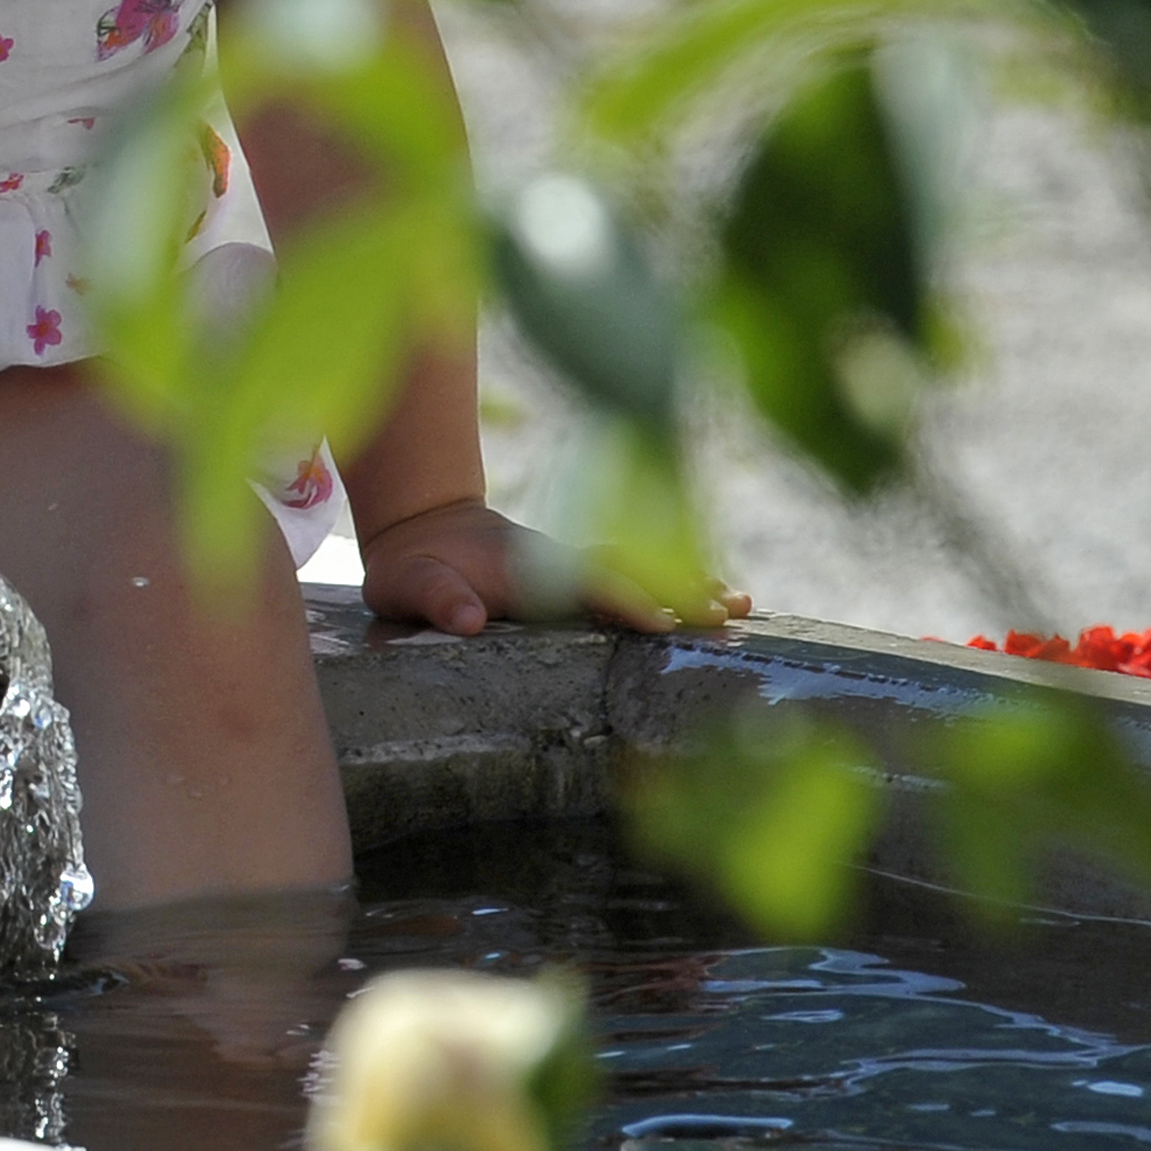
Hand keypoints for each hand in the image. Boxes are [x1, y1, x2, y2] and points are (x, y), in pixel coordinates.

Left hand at [356, 495, 751, 637]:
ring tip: (742, 604)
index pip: (590, 585)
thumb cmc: (411, 566)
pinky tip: (707, 601)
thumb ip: (436, 596)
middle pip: (634, 573)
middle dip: (683, 588)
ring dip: (688, 583)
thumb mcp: (408, 582)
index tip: (666, 621)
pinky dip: (670, 588)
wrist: (423, 529)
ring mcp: (573, 569)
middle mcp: (562, 565)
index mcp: (530, 570)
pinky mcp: (575, 579)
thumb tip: (465, 619)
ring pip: (642, 573)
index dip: (627, 601)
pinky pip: (632, 581)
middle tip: (735, 610)